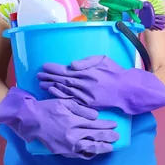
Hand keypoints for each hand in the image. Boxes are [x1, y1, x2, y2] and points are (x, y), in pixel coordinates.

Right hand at [0, 87, 118, 158]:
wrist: (32, 121)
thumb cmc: (48, 108)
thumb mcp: (65, 102)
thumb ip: (81, 109)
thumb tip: (96, 116)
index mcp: (75, 121)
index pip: (96, 124)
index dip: (107, 125)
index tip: (115, 125)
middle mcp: (74, 135)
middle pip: (96, 137)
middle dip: (108, 137)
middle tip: (117, 136)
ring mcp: (69, 145)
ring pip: (90, 148)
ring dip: (102, 148)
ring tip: (110, 147)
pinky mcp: (64, 152)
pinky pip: (80, 155)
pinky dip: (89, 154)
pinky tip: (94, 151)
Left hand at [37, 55, 164, 114]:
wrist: (126, 89)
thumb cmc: (114, 72)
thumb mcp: (102, 59)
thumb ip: (86, 62)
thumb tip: (71, 65)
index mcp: (88, 72)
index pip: (66, 70)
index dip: (54, 68)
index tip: (44, 66)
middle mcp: (85, 84)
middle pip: (63, 80)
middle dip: (49, 77)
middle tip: (38, 75)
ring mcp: (86, 95)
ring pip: (65, 90)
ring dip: (52, 87)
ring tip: (41, 84)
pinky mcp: (88, 104)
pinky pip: (72, 100)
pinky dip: (61, 97)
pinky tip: (53, 93)